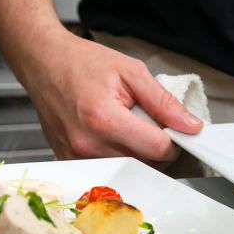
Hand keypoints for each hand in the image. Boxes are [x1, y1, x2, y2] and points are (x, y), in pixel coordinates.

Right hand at [16, 28, 203, 162]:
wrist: (42, 63)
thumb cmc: (81, 63)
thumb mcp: (131, 72)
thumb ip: (164, 102)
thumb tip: (190, 126)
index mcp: (105, 119)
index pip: (158, 149)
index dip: (174, 140)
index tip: (173, 129)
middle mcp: (88, 144)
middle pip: (144, 164)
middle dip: (156, 148)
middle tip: (148, 123)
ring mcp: (76, 157)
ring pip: (128, 170)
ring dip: (137, 154)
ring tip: (127, 126)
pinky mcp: (69, 162)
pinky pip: (107, 170)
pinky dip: (118, 157)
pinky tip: (111, 135)